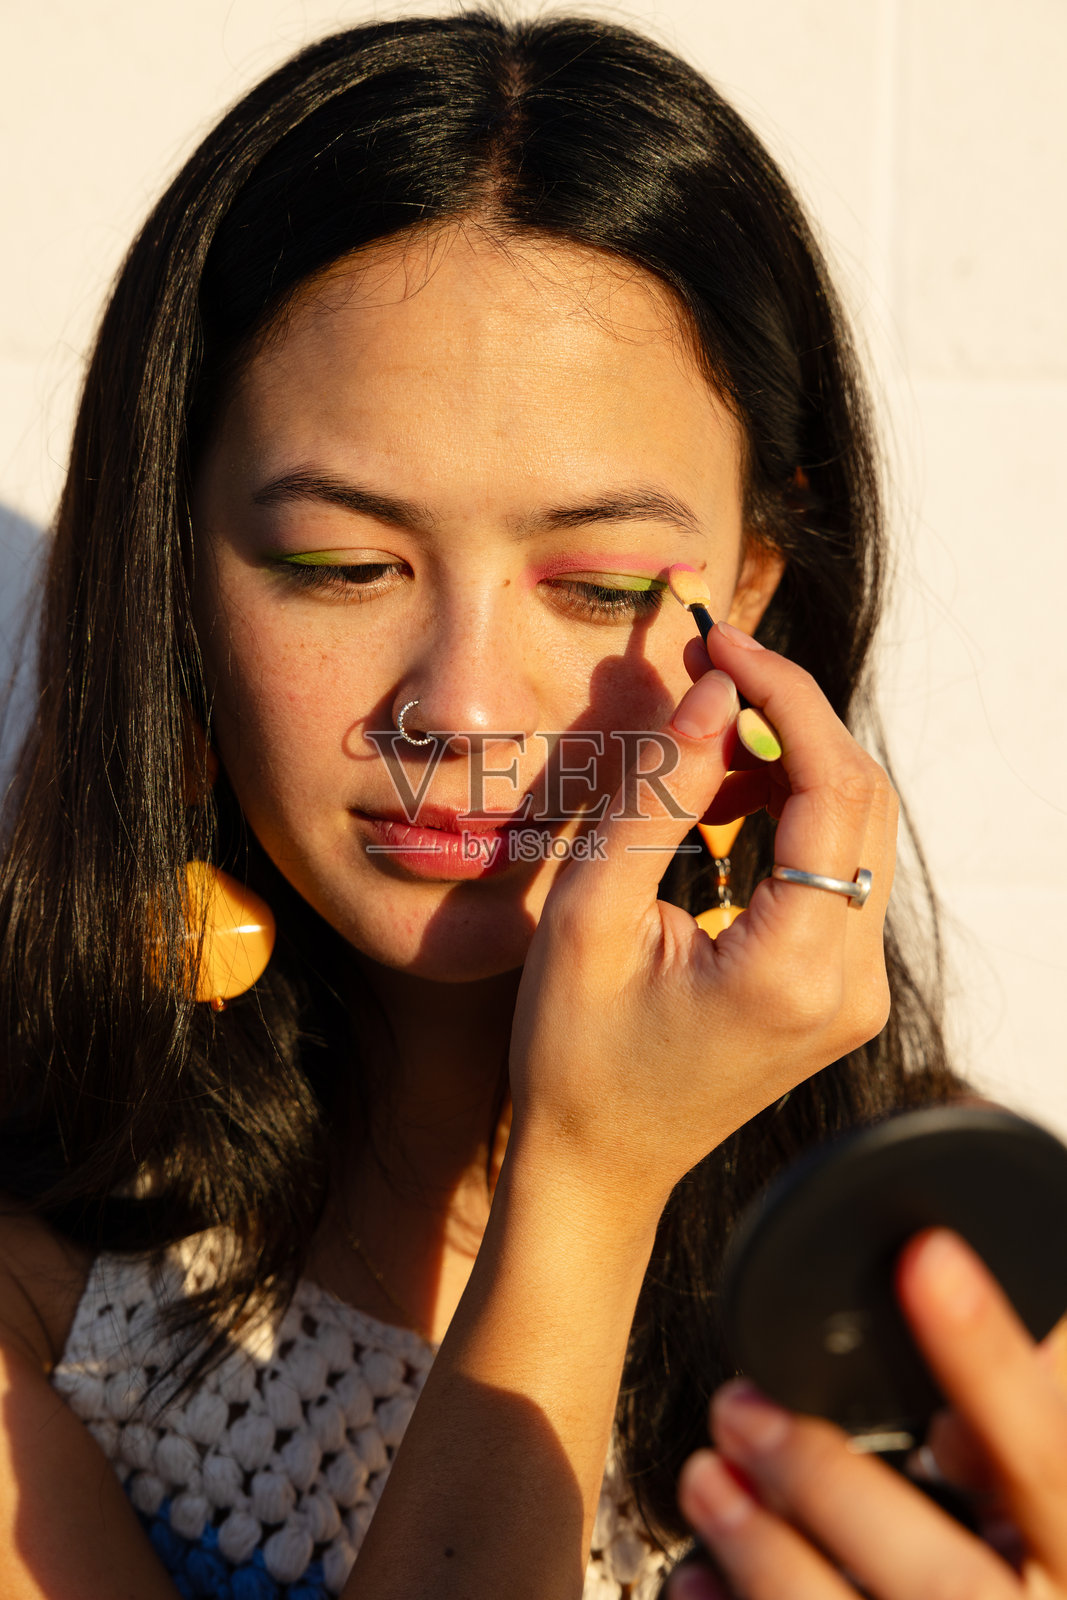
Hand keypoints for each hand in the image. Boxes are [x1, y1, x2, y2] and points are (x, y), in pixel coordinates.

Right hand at [507, 621, 896, 1215]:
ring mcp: (857, 992)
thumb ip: (657, 796)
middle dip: (792, 721)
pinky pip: (840, 871)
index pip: (832, 788)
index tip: (719, 644)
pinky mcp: (842, 991)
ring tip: (704, 752)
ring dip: (792, 767)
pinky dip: (791, 819)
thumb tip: (711, 693)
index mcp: (794, 968)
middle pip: (863, 800)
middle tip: (711, 676)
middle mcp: (852, 983)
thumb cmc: (573, 1055)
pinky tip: (725, 808)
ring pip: (858, 831)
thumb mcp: (591, 916)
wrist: (599, 1166)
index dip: (783, 697)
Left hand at [671, 1228, 1066, 1597]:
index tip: (926, 1258)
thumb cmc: (1013, 1583)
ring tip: (706, 1477)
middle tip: (738, 1407)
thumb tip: (971, 1294)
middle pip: (940, 1575)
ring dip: (764, 1551)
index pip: (1043, 1450)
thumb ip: (1015, 1435)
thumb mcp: (1044, 1517)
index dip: (985, 1356)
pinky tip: (695, 1578)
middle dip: (826, 1483)